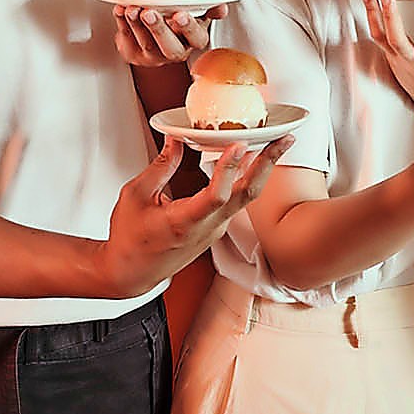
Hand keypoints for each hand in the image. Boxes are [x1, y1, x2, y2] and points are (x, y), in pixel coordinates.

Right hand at [96, 133, 293, 296]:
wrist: (131, 273)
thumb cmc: (130, 240)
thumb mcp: (136, 196)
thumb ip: (160, 166)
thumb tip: (175, 140)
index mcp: (184, 222)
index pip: (216, 195)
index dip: (229, 169)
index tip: (239, 144)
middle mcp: (207, 228)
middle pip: (247, 195)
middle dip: (267, 164)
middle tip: (283, 140)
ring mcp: (215, 230)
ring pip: (246, 198)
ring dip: (261, 170)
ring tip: (275, 143)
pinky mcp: (216, 229)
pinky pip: (237, 201)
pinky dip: (246, 178)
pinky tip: (250, 161)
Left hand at [113, 3, 227, 66]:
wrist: (154, 26)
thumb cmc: (176, 17)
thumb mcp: (197, 11)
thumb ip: (209, 7)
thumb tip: (221, 7)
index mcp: (195, 40)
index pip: (196, 38)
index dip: (188, 28)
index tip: (180, 15)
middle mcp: (176, 52)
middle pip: (170, 47)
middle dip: (158, 29)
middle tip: (149, 12)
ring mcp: (154, 56)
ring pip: (146, 44)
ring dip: (137, 24)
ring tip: (132, 8)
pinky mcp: (134, 54)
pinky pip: (126, 40)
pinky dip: (122, 23)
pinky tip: (121, 10)